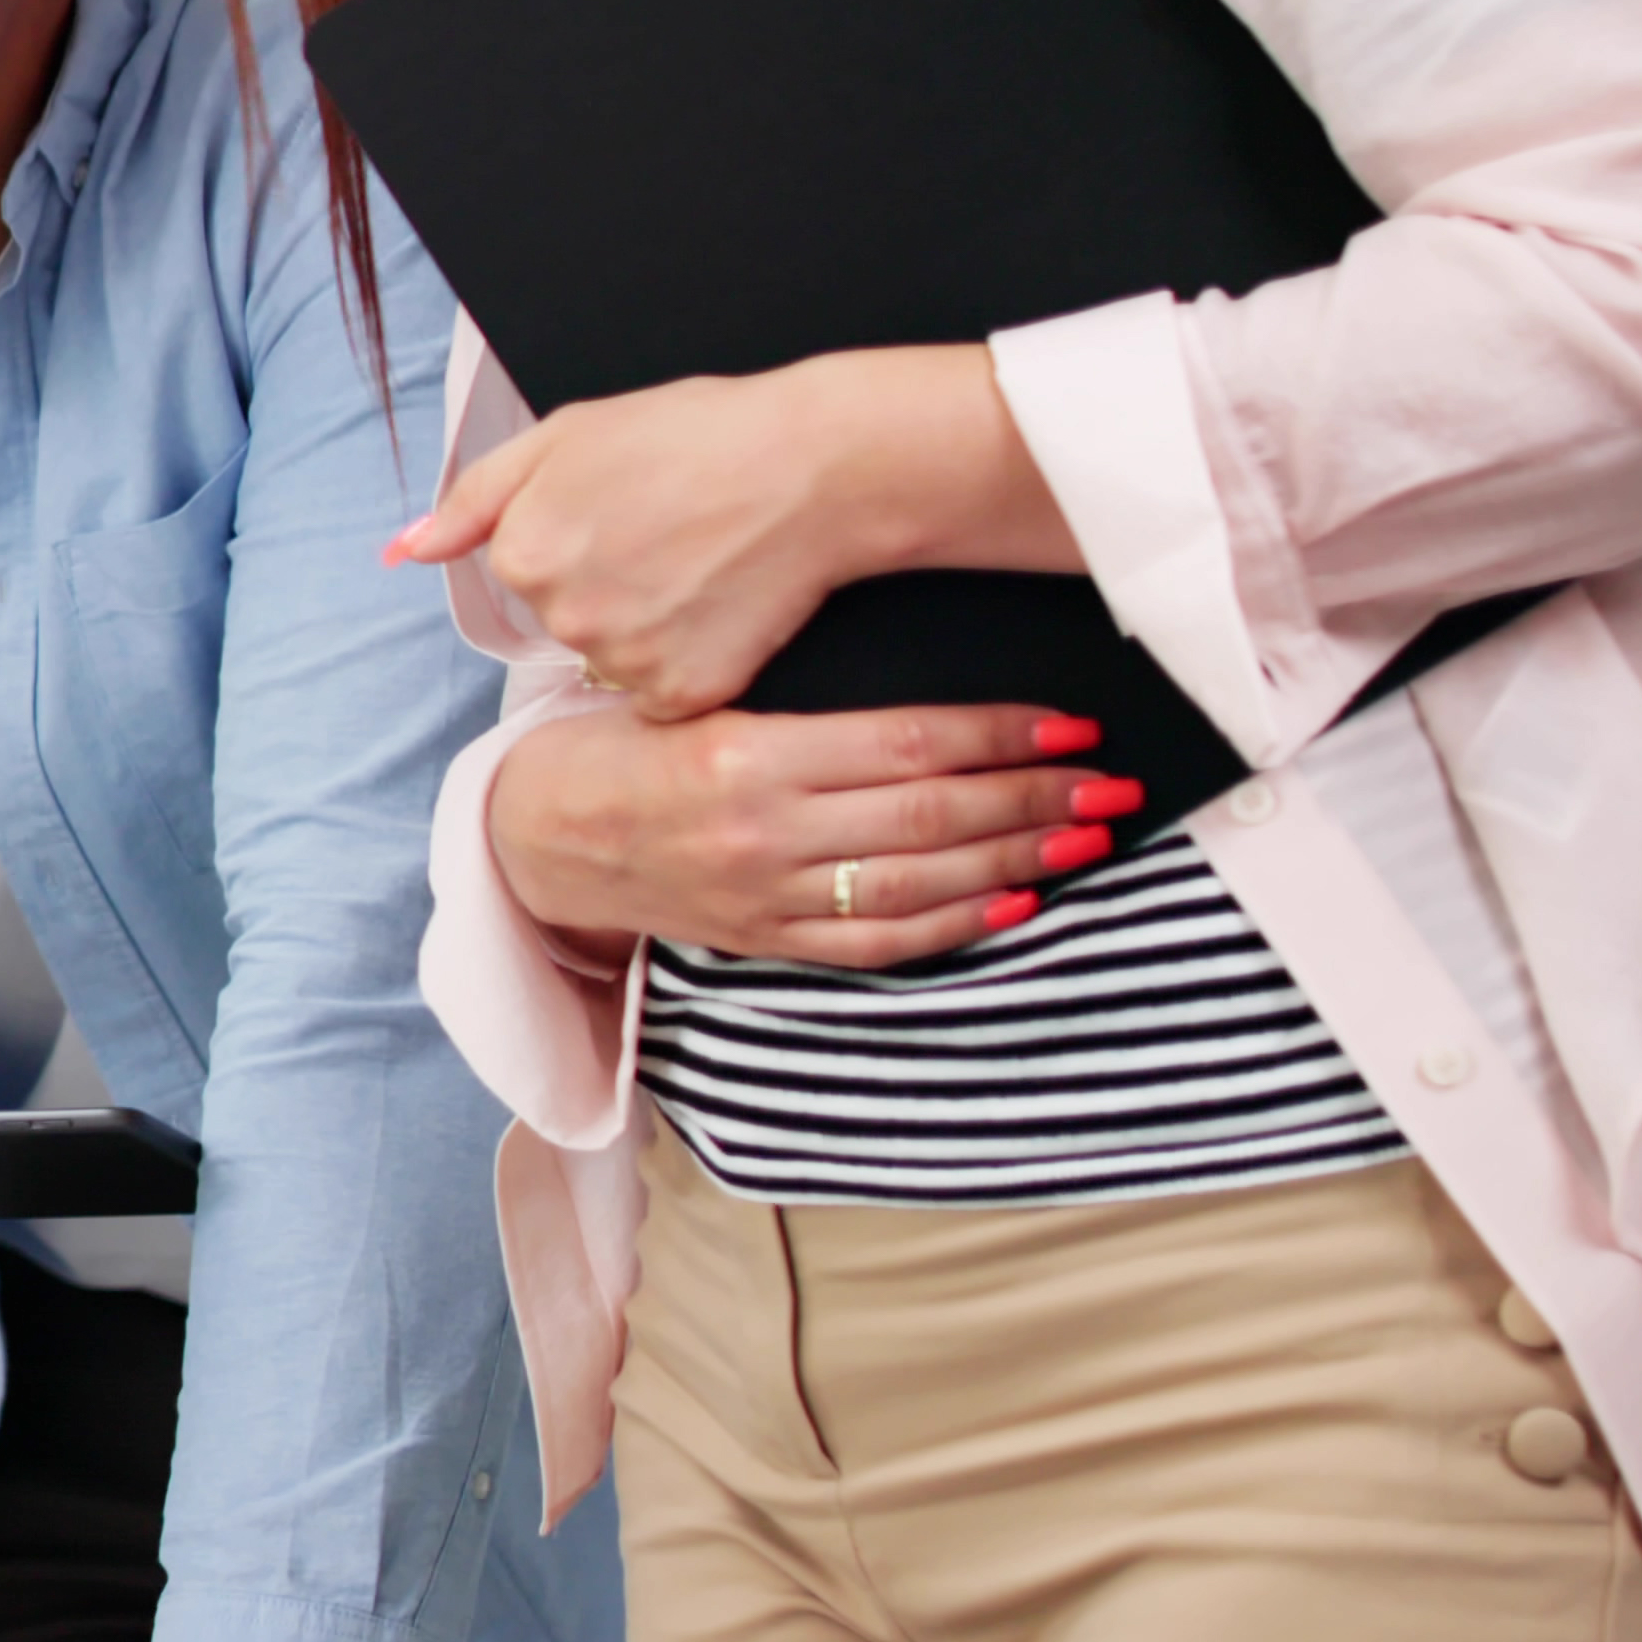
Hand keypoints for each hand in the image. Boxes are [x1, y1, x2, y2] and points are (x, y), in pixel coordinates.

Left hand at [386, 343, 1064, 714]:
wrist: (819, 466)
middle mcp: (562, 615)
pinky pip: (666, 693)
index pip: (529, 567)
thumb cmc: (700, 435)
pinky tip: (726, 609)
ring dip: (652, 628)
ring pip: (617, 657)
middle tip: (677, 534)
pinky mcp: (684, 694)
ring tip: (707, 564)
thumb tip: (405, 550)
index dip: (583, 535)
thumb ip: (474, 497)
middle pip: (569, 618)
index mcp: (524, 551)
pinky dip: (694, 663)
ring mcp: (623, 659)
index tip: (633, 508)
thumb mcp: (568, 434)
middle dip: (612, 585)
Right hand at [478, 702, 1137, 966]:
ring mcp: (765, 894)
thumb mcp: (693, 699)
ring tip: (1084, 838)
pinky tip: (1013, 904)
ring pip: (917, 882)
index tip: (1071, 726)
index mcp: (745, 755)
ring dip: (1013, 859)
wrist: (532, 835)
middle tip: (1109, 785)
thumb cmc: (618, 747)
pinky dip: (952, 926)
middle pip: (929, 816)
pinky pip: (874, 942)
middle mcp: (762, 830)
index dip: (1000, 736)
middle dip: (1033, 799)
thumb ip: (801, 708)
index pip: (905, 744)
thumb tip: (930, 704)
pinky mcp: (763, 939)